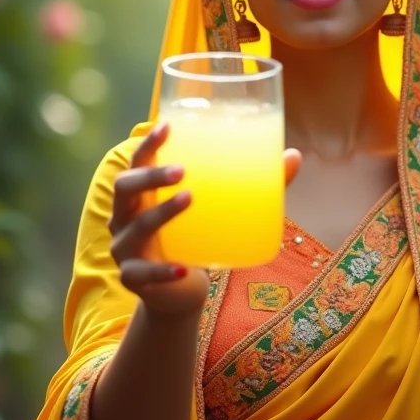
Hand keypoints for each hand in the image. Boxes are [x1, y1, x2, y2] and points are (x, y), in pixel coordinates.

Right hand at [109, 122, 301, 316]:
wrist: (178, 293)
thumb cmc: (197, 240)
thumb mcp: (218, 212)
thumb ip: (255, 185)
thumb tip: (294, 157)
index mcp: (142, 194)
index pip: (137, 161)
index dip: (148, 144)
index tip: (168, 126)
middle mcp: (125, 217)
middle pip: (125, 187)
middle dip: (151, 176)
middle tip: (182, 170)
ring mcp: (125, 249)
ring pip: (136, 228)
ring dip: (161, 212)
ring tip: (189, 199)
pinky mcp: (133, 278)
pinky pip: (143, 274)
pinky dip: (163, 272)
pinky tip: (184, 270)